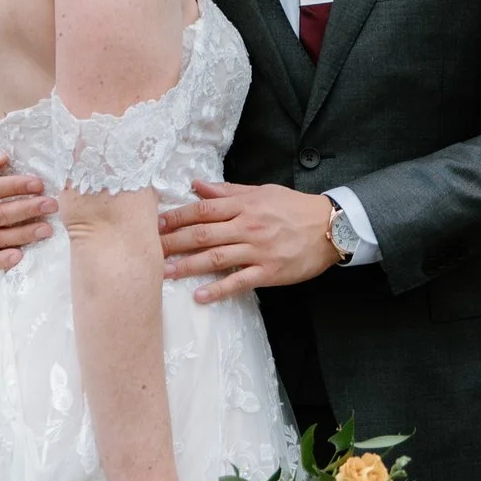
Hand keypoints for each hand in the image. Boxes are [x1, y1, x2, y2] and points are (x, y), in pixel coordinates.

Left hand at [158, 181, 336, 302]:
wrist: (330, 226)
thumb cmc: (294, 207)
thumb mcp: (262, 191)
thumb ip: (228, 191)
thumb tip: (197, 185)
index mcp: (244, 205)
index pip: (203, 210)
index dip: (177, 217)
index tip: (155, 224)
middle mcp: (247, 227)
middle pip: (202, 234)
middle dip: (173, 243)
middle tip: (149, 251)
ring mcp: (258, 250)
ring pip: (216, 258)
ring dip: (188, 266)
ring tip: (165, 273)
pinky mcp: (269, 272)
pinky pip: (239, 282)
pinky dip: (218, 290)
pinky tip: (199, 296)